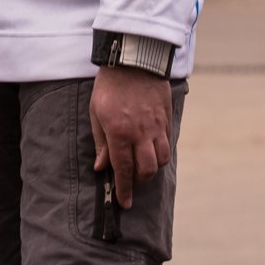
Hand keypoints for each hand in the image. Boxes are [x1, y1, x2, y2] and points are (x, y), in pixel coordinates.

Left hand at [89, 64, 172, 207]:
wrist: (134, 59)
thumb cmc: (109, 86)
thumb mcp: (96, 113)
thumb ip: (101, 142)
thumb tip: (101, 167)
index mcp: (120, 133)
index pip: (124, 170)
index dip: (124, 190)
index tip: (124, 204)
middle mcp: (141, 134)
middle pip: (147, 170)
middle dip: (139, 181)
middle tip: (131, 181)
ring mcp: (156, 126)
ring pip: (161, 159)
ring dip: (152, 168)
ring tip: (143, 165)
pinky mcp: (166, 118)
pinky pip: (167, 142)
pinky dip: (161, 151)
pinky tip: (152, 148)